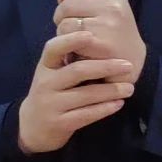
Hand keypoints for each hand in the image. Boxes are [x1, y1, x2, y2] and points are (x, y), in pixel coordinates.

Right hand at [18, 31, 133, 154]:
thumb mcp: (52, 73)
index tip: (92, 35)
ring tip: (129, 88)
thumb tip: (97, 37)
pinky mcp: (59, 124)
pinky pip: (86, 115)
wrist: (33, 126)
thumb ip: (69, 59)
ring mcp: (51, 104)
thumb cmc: (50, 92)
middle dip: (105, 67)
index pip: (53, 48)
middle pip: (77, 71)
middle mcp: (46, 83)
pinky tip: (118, 104)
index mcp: (45, 67)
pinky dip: (104, 109)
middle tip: (127, 65)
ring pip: (86, 95)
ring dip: (111, 90)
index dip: (71, 40)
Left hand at [52, 0, 145, 81]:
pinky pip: (68, 40)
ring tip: (74, 40)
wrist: (133, 66)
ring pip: (64, 23)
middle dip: (60, 17)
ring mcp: (107, 26)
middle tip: (68, 27)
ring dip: (63, 34)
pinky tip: (78, 51)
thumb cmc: (117, 36)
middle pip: (67, 4)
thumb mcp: (113, 8)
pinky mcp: (100, 45)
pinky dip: (68, 47)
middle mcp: (112, 7)